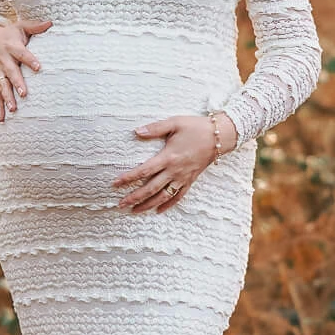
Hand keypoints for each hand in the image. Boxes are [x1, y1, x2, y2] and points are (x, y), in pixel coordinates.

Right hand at [0, 18, 50, 119]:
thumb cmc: (8, 34)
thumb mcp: (20, 27)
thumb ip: (35, 27)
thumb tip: (51, 23)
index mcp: (12, 47)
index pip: (22, 53)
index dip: (29, 60)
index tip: (38, 67)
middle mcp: (3, 61)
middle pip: (11, 73)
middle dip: (17, 83)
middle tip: (25, 93)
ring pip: (2, 86)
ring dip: (6, 98)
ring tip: (13, 109)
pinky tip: (2, 119)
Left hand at [114, 112, 231, 214]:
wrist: (219, 136)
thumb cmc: (195, 127)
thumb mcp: (174, 123)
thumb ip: (154, 128)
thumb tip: (136, 131)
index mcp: (168, 157)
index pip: (144, 171)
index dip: (128, 178)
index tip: (115, 184)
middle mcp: (174, 171)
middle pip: (151, 189)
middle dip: (134, 198)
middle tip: (120, 204)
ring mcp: (183, 178)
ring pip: (163, 196)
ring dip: (148, 205)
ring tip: (134, 211)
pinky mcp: (190, 180)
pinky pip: (178, 196)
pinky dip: (168, 205)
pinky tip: (158, 211)